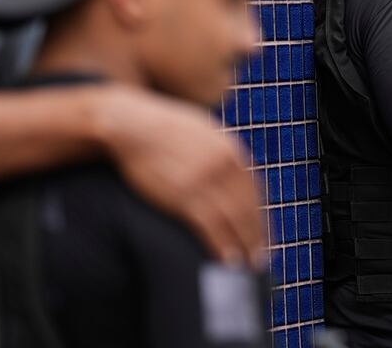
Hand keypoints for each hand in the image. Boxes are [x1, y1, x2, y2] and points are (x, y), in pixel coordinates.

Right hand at [93, 84, 265, 266]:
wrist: (129, 123)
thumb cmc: (159, 128)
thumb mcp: (200, 132)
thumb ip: (217, 151)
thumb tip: (227, 168)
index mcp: (230, 151)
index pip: (253, 193)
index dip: (260, 218)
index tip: (262, 237)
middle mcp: (224, 166)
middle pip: (248, 209)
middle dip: (256, 238)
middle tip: (259, 261)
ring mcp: (206, 181)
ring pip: (233, 221)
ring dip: (243, 247)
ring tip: (247, 267)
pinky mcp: (184, 195)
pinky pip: (211, 226)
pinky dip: (222, 246)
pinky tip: (228, 260)